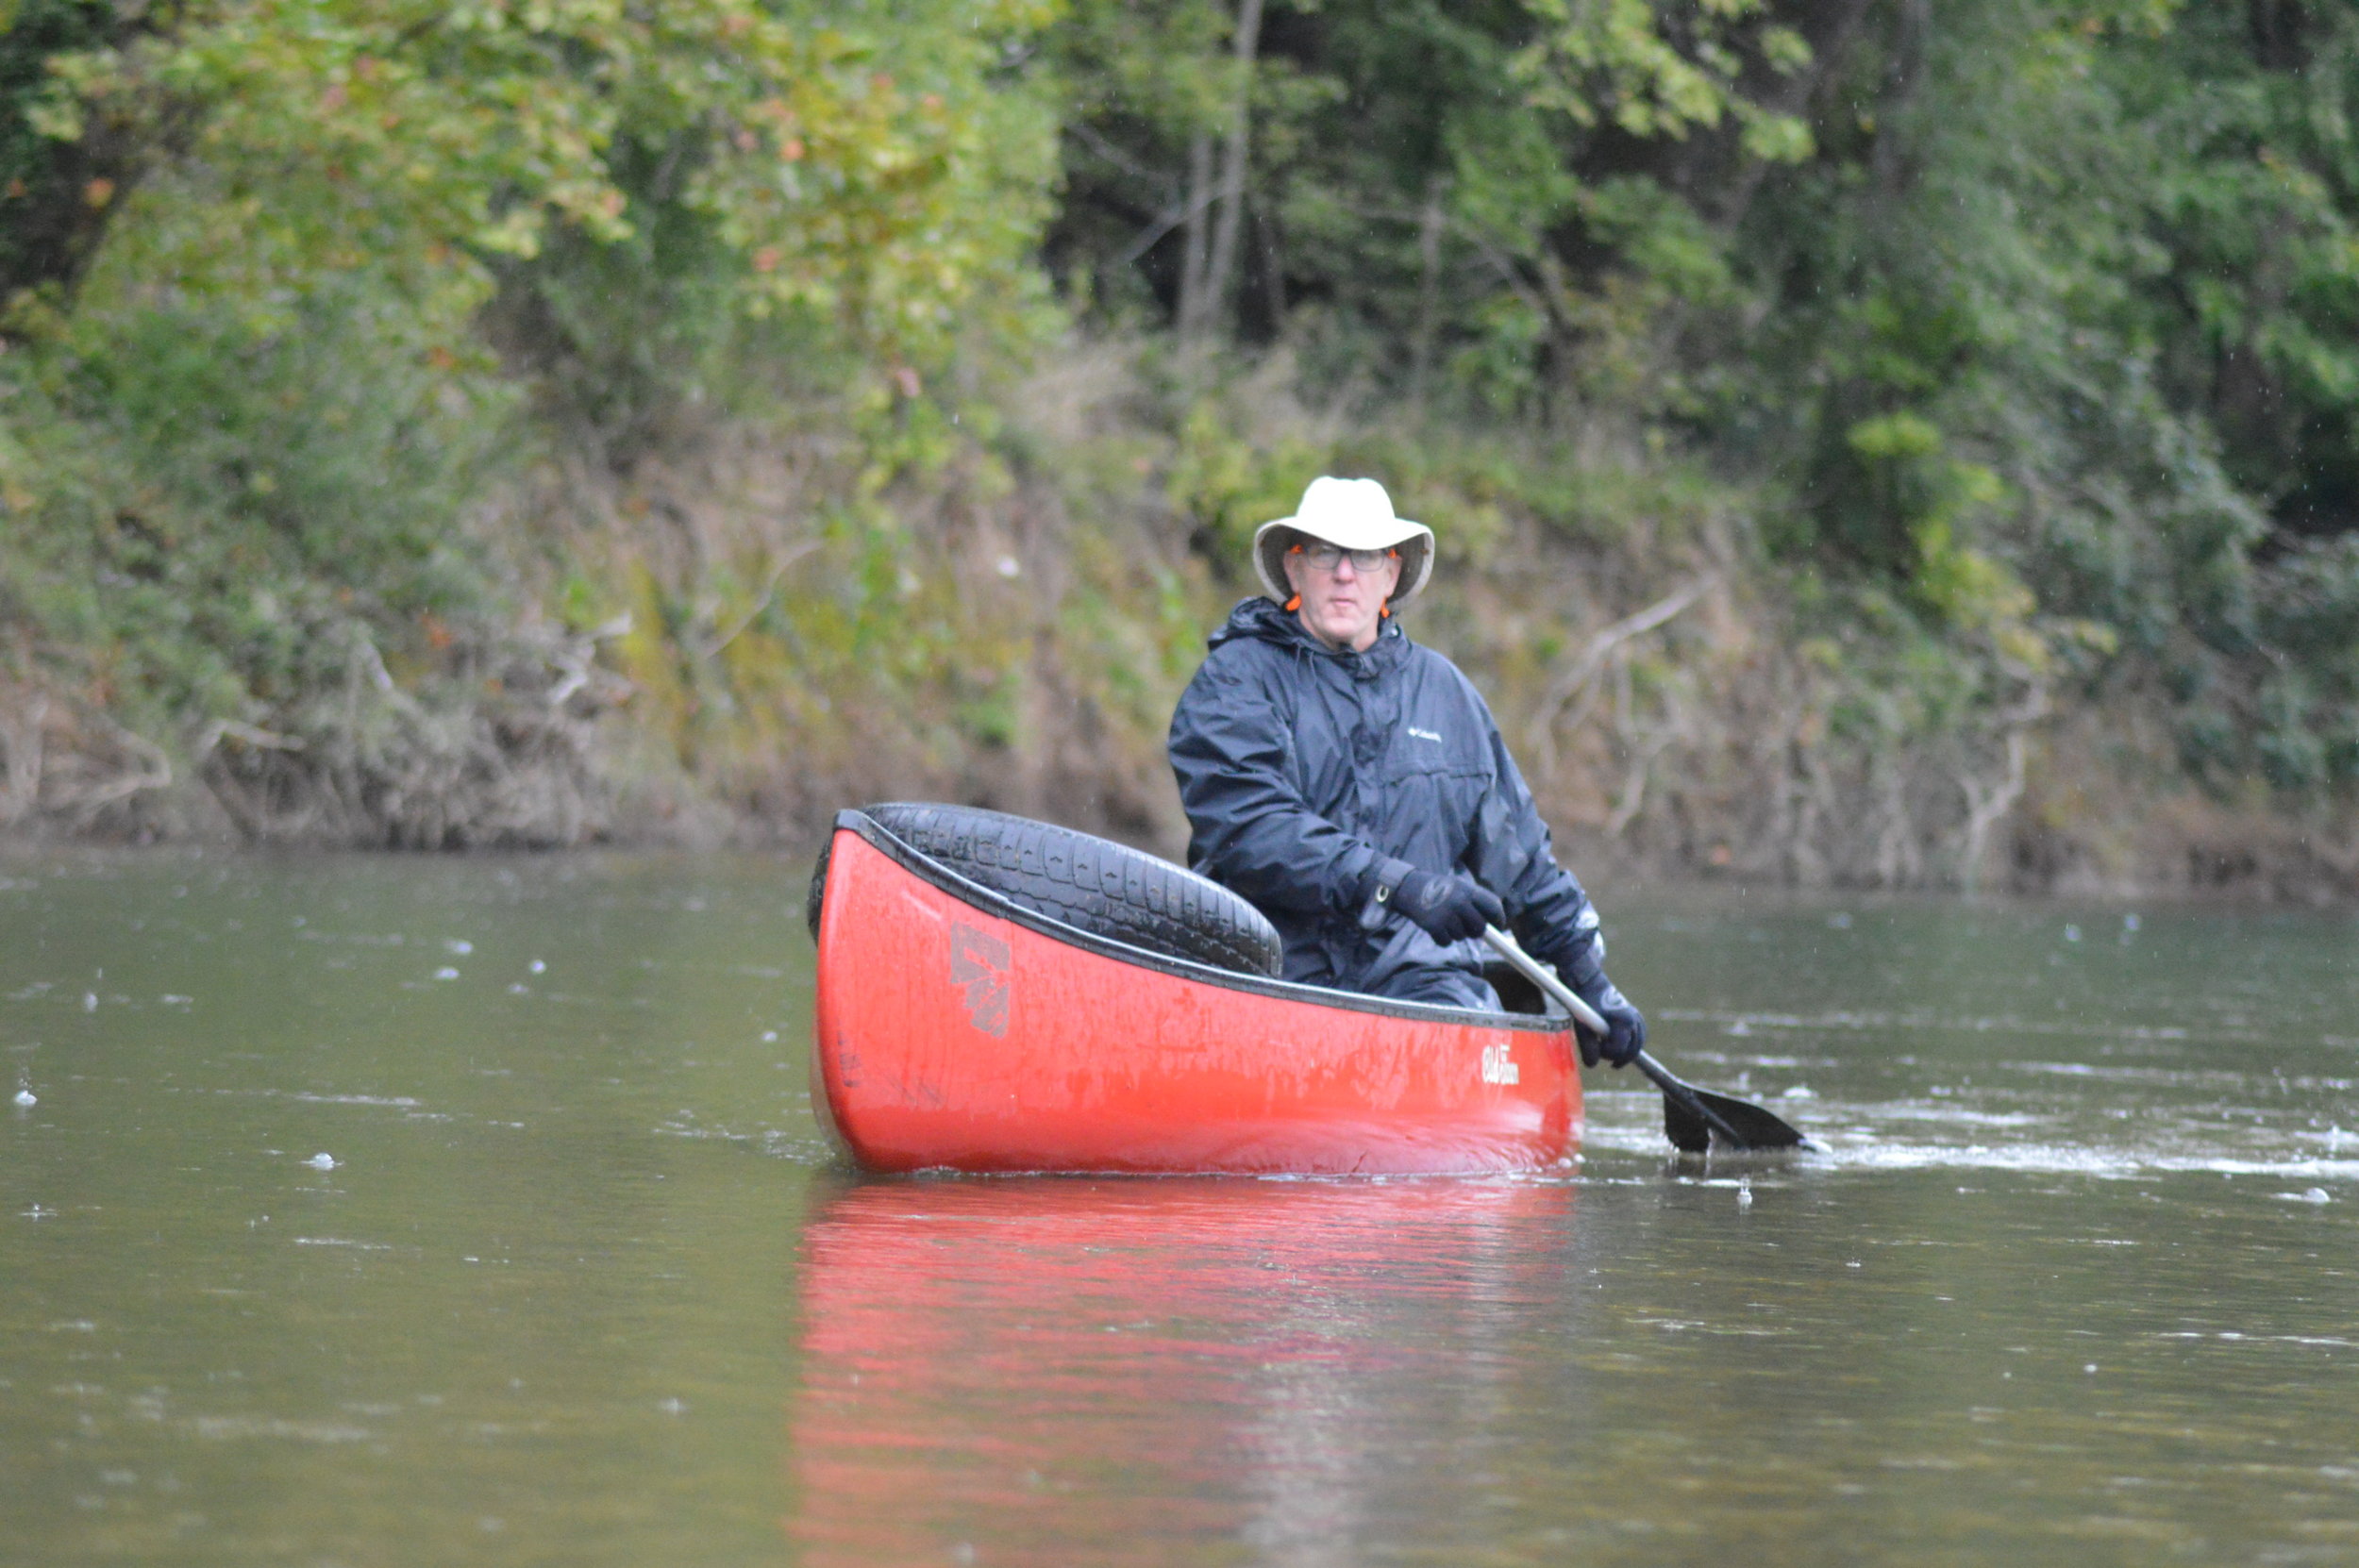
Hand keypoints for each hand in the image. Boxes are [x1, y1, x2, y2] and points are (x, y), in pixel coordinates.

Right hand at [1389, 868, 1506, 945]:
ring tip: (1446, 922)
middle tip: (1470, 930)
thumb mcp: (1458, 886)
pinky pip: (1446, 942)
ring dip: (1455, 934)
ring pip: (1461, 936)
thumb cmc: (1437, 889)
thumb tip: (1491, 924)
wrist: (1408, 887)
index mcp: (1468, 890)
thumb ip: (1474, 901)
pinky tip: (1436, 928)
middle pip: (1480, 927)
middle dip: (1476, 932)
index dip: (1499, 919)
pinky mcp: (1434, 926)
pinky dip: (1442, 939)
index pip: (1493, 907)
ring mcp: (1446, 915)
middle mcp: (1459, 902)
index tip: (1499, 926)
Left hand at [1572, 971, 1644, 1067]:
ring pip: (1638, 1045)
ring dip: (1626, 1052)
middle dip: (1618, 1056)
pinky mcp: (1636, 1016)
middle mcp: (1635, 1019)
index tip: (1596, 1047)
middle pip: (1632, 1050)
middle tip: (1605, 1057)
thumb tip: (1592, 1065)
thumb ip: (1588, 1047)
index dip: (1607, 1054)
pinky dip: (1632, 1044)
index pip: (1619, 1050)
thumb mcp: (1582, 1027)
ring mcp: (1637, 1017)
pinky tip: (1622, 1048)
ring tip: (1613, 1056)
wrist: (1590, 984)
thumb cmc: (1585, 1004)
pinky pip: (1640, 1037)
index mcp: (1624, 1021)